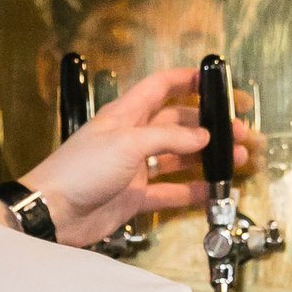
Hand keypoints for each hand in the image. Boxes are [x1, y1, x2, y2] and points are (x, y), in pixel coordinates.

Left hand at [12, 67, 255, 248]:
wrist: (52, 212)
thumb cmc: (78, 170)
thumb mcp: (126, 143)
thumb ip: (167, 138)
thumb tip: (202, 136)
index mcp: (126, 115)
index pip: (161, 87)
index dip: (188, 79)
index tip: (216, 80)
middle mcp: (133, 138)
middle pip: (178, 123)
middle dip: (209, 124)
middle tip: (239, 130)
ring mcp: (135, 169)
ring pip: (179, 157)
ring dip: (209, 157)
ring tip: (239, 158)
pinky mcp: (135, 197)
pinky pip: (171, 191)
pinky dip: (194, 190)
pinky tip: (216, 189)